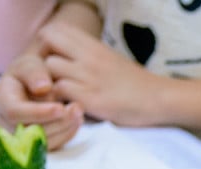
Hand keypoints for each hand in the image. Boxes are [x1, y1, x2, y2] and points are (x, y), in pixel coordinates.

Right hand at [0, 51, 84, 150]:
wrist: (35, 84)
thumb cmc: (31, 72)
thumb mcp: (29, 64)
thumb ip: (33, 71)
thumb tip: (43, 88)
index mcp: (1, 100)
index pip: (14, 113)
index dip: (37, 113)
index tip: (60, 108)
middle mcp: (6, 122)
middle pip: (30, 131)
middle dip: (56, 122)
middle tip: (78, 108)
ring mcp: (20, 137)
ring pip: (43, 142)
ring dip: (65, 129)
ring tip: (79, 112)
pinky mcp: (35, 144)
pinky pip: (52, 145)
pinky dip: (67, 134)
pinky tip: (77, 120)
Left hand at [39, 22, 165, 126]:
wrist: (159, 99)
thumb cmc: (135, 84)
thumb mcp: (110, 59)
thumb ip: (87, 54)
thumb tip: (67, 53)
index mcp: (93, 45)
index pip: (54, 29)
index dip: (46, 44)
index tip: (52, 61)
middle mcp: (89, 56)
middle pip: (46, 42)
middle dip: (41, 60)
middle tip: (49, 78)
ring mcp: (89, 77)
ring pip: (49, 68)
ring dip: (49, 83)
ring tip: (60, 95)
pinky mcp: (91, 98)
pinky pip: (60, 92)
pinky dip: (59, 100)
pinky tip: (68, 106)